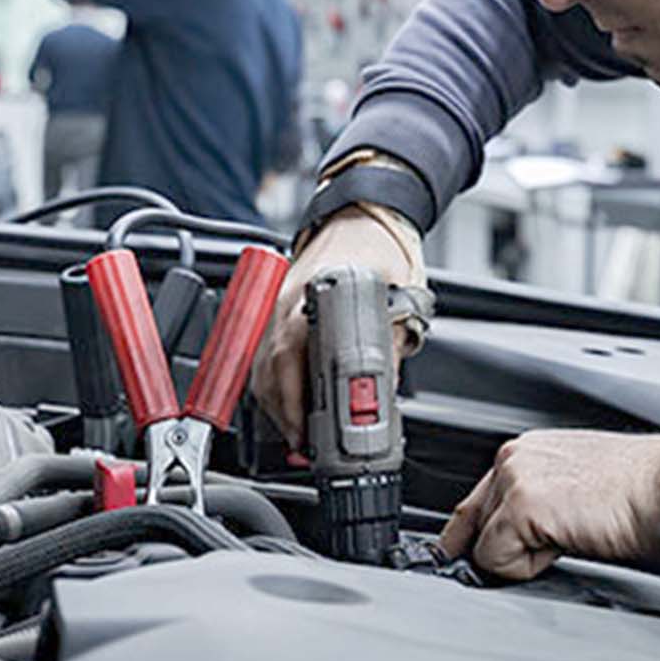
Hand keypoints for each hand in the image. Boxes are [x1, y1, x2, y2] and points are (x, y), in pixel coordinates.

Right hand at [251, 206, 423, 450]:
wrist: (362, 215)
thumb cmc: (378, 248)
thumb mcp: (399, 297)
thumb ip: (394, 345)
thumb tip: (385, 395)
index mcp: (313, 297)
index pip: (293, 362)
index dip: (300, 405)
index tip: (312, 434)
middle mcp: (285, 302)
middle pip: (269, 372)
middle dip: (285, 416)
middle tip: (306, 445)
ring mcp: (275, 305)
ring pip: (259, 367)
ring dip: (276, 405)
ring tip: (298, 434)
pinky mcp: (275, 309)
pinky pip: (261, 355)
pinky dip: (272, 384)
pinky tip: (287, 402)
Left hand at [438, 431, 659, 580]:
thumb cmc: (638, 490)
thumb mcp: (575, 485)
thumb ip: (539, 500)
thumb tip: (520, 534)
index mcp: (528, 451)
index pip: (478, 498)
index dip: (469, 533)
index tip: (455, 553)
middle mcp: (515, 458)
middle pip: (472, 523)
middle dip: (496, 549)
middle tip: (540, 553)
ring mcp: (515, 479)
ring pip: (484, 546)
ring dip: (521, 558)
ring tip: (568, 540)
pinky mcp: (522, 507)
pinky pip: (497, 560)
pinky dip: (527, 567)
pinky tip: (564, 545)